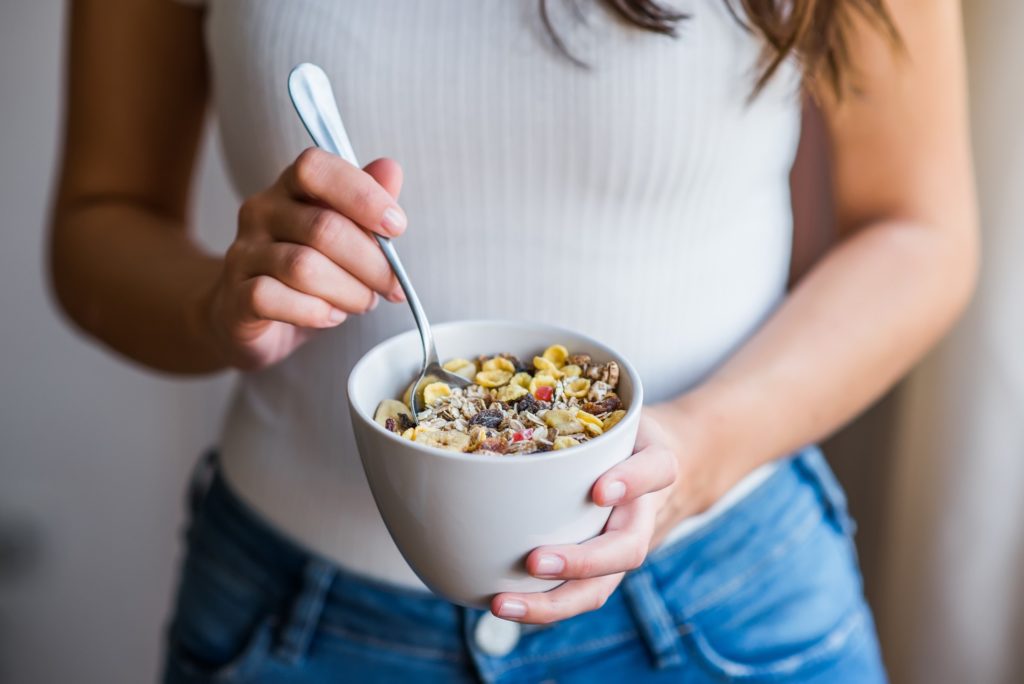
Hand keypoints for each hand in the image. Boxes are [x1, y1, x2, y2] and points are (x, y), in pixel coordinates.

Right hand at [203, 149, 407, 369]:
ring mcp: (244, 254)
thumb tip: (390, 169)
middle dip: (371, 263)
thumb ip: (364, 205)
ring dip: (349, 292)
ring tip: (363, 302)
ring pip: (304, 267)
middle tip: (391, 285)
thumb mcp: (343, 237)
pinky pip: (275, 298)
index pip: (316, 169)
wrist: (250, 318)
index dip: (361, 194)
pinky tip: (330, 315)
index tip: (396, 226)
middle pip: (324, 227)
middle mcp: (261, 213)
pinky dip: (315, 312)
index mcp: (289, 189)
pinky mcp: (236, 297)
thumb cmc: (305, 275)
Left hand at [490, 411, 679, 623]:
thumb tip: (503, 405)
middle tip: (535, 562)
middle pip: (626, 551)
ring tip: (500, 603)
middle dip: (581, 564)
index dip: (632, 482)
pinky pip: (576, 594)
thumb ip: (586, 407)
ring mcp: (621, 548)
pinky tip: (498, 603)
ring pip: (599, 588)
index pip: (655, 471)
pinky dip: (539, 605)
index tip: (601, 490)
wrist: (660, 462)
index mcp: (654, 468)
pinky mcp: (600, 570)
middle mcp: (643, 514)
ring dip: (551, 604)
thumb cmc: (627, 432)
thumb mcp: (620, 408)